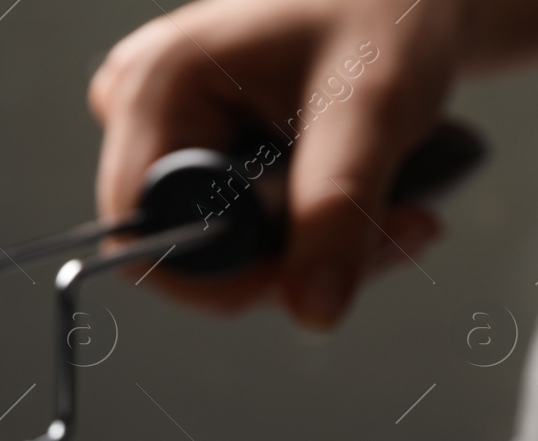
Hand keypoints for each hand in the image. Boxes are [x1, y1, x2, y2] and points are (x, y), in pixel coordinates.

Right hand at [89, 0, 465, 328]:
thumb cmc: (384, 11)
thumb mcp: (371, 111)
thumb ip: (337, 211)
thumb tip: (313, 312)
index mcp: (155, 87)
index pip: (145, 235)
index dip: (225, 276)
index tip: (317, 272)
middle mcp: (138, 107)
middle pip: (184, 246)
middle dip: (288, 265)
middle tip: (395, 231)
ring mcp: (161, 128)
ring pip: (215, 244)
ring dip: (308, 253)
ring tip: (398, 211)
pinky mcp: (191, 144)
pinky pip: (230, 224)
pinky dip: (301, 232)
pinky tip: (362, 202)